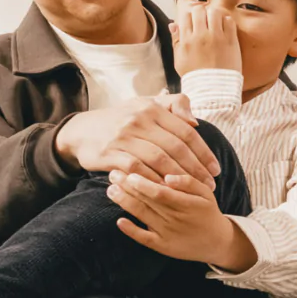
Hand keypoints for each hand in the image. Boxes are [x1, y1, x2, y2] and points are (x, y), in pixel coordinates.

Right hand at [55, 95, 219, 189]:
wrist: (81, 131)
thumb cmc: (120, 120)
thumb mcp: (145, 105)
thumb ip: (172, 106)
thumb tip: (194, 120)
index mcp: (152, 107)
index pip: (185, 131)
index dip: (203, 152)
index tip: (215, 169)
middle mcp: (139, 119)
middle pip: (175, 147)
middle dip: (195, 168)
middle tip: (209, 185)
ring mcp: (124, 136)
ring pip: (158, 159)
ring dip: (178, 178)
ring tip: (191, 191)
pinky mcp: (110, 153)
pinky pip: (137, 170)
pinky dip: (153, 181)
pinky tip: (165, 192)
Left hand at [108, 171, 254, 270]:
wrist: (216, 242)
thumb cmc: (206, 212)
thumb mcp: (205, 193)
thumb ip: (189, 181)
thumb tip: (168, 176)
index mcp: (187, 204)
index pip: (161, 192)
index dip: (144, 183)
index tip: (129, 172)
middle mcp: (177, 219)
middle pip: (148, 202)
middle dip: (128, 187)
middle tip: (113, 174)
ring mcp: (168, 233)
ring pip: (143, 216)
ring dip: (125, 203)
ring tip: (111, 190)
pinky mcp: (163, 246)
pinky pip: (144, 239)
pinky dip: (131, 231)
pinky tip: (120, 221)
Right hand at [169, 4, 240, 75]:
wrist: (214, 89)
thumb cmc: (196, 76)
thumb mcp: (179, 60)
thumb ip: (176, 40)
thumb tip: (172, 24)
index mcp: (186, 40)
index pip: (185, 15)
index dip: (189, 16)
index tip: (193, 22)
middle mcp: (200, 36)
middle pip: (199, 10)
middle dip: (201, 13)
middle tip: (205, 21)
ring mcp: (217, 37)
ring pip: (215, 11)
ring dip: (214, 14)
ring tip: (215, 23)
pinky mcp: (231, 40)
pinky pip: (229, 20)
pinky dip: (226, 21)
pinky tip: (224, 29)